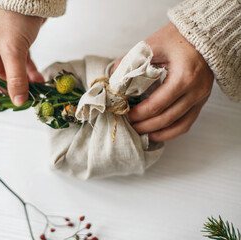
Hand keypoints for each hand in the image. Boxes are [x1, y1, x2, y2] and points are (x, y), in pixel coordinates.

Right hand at [0, 5, 44, 105]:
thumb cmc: (12, 15)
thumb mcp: (12, 50)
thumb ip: (16, 77)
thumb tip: (18, 101)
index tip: (0, 104)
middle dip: (10, 88)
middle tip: (22, 100)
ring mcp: (0, 44)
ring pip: (10, 70)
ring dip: (22, 81)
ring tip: (34, 92)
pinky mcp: (15, 42)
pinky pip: (20, 62)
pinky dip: (29, 71)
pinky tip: (38, 81)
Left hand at [113, 23, 213, 141]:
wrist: (203, 33)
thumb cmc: (177, 37)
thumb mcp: (151, 45)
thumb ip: (131, 62)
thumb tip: (114, 80)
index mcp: (184, 77)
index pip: (156, 105)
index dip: (138, 114)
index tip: (125, 114)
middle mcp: (196, 91)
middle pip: (167, 119)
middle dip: (145, 126)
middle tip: (129, 126)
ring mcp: (201, 97)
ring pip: (179, 126)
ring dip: (158, 133)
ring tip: (141, 133)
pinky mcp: (202, 100)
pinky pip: (187, 123)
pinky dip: (171, 131)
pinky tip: (156, 132)